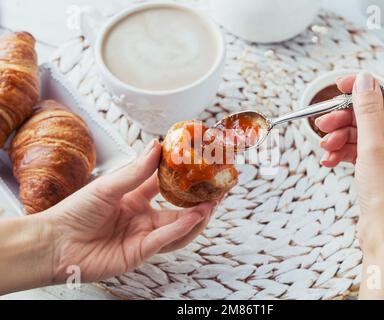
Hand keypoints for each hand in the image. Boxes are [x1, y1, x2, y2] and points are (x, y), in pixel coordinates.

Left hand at [42, 140, 217, 283]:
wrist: (54, 243)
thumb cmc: (74, 212)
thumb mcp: (108, 186)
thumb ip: (136, 171)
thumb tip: (157, 146)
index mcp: (134, 198)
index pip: (165, 186)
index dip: (183, 177)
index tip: (199, 164)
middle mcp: (142, 218)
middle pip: (178, 211)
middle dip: (199, 201)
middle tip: (218, 188)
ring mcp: (143, 236)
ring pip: (178, 229)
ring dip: (197, 217)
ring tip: (213, 203)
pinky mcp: (140, 253)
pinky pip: (165, 240)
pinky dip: (181, 229)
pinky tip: (194, 217)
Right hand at [315, 72, 383, 298]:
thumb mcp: (373, 148)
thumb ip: (367, 111)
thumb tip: (364, 80)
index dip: (360, 90)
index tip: (337, 85)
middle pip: (373, 116)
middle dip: (345, 120)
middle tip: (322, 123)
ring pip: (363, 133)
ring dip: (341, 138)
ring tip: (325, 147)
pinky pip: (361, 150)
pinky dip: (344, 153)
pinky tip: (329, 160)